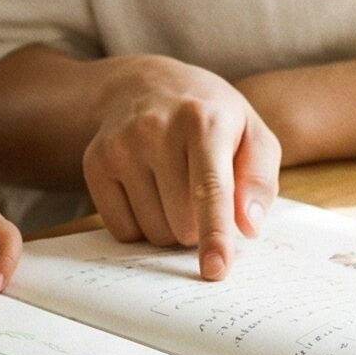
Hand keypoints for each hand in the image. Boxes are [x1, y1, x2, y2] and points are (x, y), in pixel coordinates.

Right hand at [83, 56, 279, 280]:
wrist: (147, 84)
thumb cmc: (210, 116)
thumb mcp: (251, 132)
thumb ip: (259, 179)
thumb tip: (246, 227)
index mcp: (204, 120)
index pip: (210, 189)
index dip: (215, 235)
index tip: (215, 270)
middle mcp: (157, 130)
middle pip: (182, 222)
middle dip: (199, 227)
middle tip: (201, 194)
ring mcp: (121, 146)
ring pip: (153, 232)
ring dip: (171, 228)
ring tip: (174, 187)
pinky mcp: (96, 162)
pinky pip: (122, 230)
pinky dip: (142, 226)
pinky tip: (148, 190)